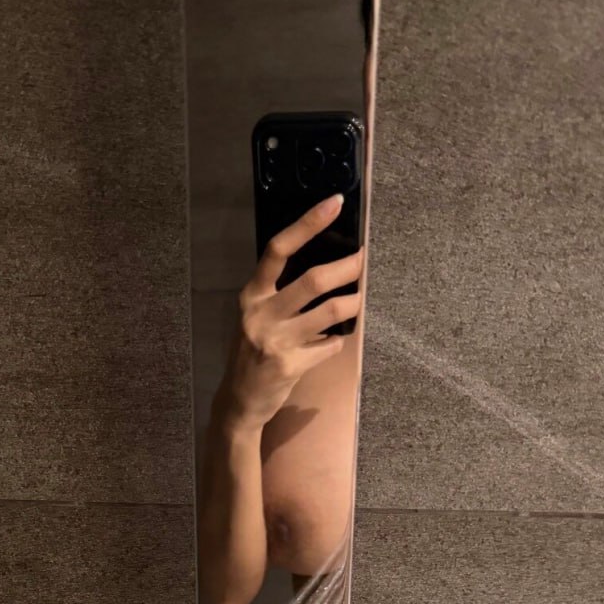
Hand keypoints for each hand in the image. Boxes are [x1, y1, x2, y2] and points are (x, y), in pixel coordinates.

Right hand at [217, 194, 363, 431]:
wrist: (240, 400)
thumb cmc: (254, 351)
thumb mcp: (258, 317)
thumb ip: (283, 294)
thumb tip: (328, 269)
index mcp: (252, 295)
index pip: (279, 249)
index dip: (308, 224)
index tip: (335, 203)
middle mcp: (260, 314)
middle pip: (312, 281)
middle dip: (347, 268)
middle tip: (363, 261)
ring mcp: (275, 341)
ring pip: (329, 312)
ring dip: (352, 305)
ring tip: (358, 301)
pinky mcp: (290, 366)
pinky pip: (329, 345)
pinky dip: (337, 341)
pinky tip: (332, 341)